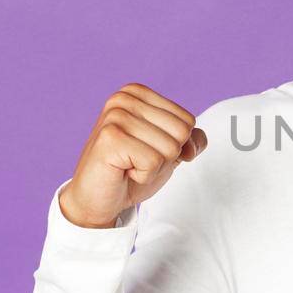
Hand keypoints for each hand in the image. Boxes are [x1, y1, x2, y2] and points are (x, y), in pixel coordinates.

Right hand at [58, 83, 207, 228]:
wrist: (96, 200)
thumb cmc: (130, 172)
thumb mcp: (167, 152)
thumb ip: (189, 139)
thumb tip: (196, 141)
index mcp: (137, 93)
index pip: (187, 121)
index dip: (176, 146)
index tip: (148, 151)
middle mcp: (123, 98)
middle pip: (181, 132)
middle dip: (166, 157)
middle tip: (137, 161)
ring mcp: (115, 116)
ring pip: (170, 148)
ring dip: (154, 167)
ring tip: (129, 166)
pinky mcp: (110, 138)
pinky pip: (153, 162)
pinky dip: (144, 175)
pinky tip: (123, 172)